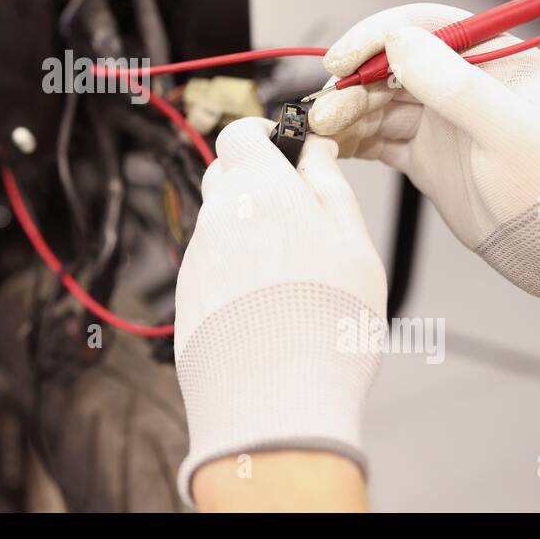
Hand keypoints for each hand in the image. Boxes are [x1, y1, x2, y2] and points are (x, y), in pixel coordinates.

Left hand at [173, 117, 385, 505]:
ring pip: (219, 225)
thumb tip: (314, 151)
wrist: (273, 405)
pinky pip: (209, 267)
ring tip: (291, 277)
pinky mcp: (184, 298)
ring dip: (247, 232)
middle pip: (224, 177)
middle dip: (256, 183)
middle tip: (299, 217)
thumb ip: (329, 187)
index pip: (239, 133)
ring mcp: (195, 259)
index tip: (285, 150)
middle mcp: (216, 217)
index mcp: (258, 190)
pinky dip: (233, 273)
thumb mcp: (354, 244)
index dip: (262, 135)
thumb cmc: (325, 324)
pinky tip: (265, 307)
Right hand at [310, 3, 539, 323]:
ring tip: (321, 131)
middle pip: (390, 64)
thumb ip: (455, 85)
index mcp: (494, 58)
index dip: (376, 36)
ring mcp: (441, 120)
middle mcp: (463, 82)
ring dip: (345, 112)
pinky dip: (350, 140)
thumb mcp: (510, 133)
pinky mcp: (425, 156)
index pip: (425, 26)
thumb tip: (398, 41)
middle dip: (352, 83)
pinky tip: (330, 146)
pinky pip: (377, 137)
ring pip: (377, 101)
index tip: (342, 62)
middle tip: (324, 110)